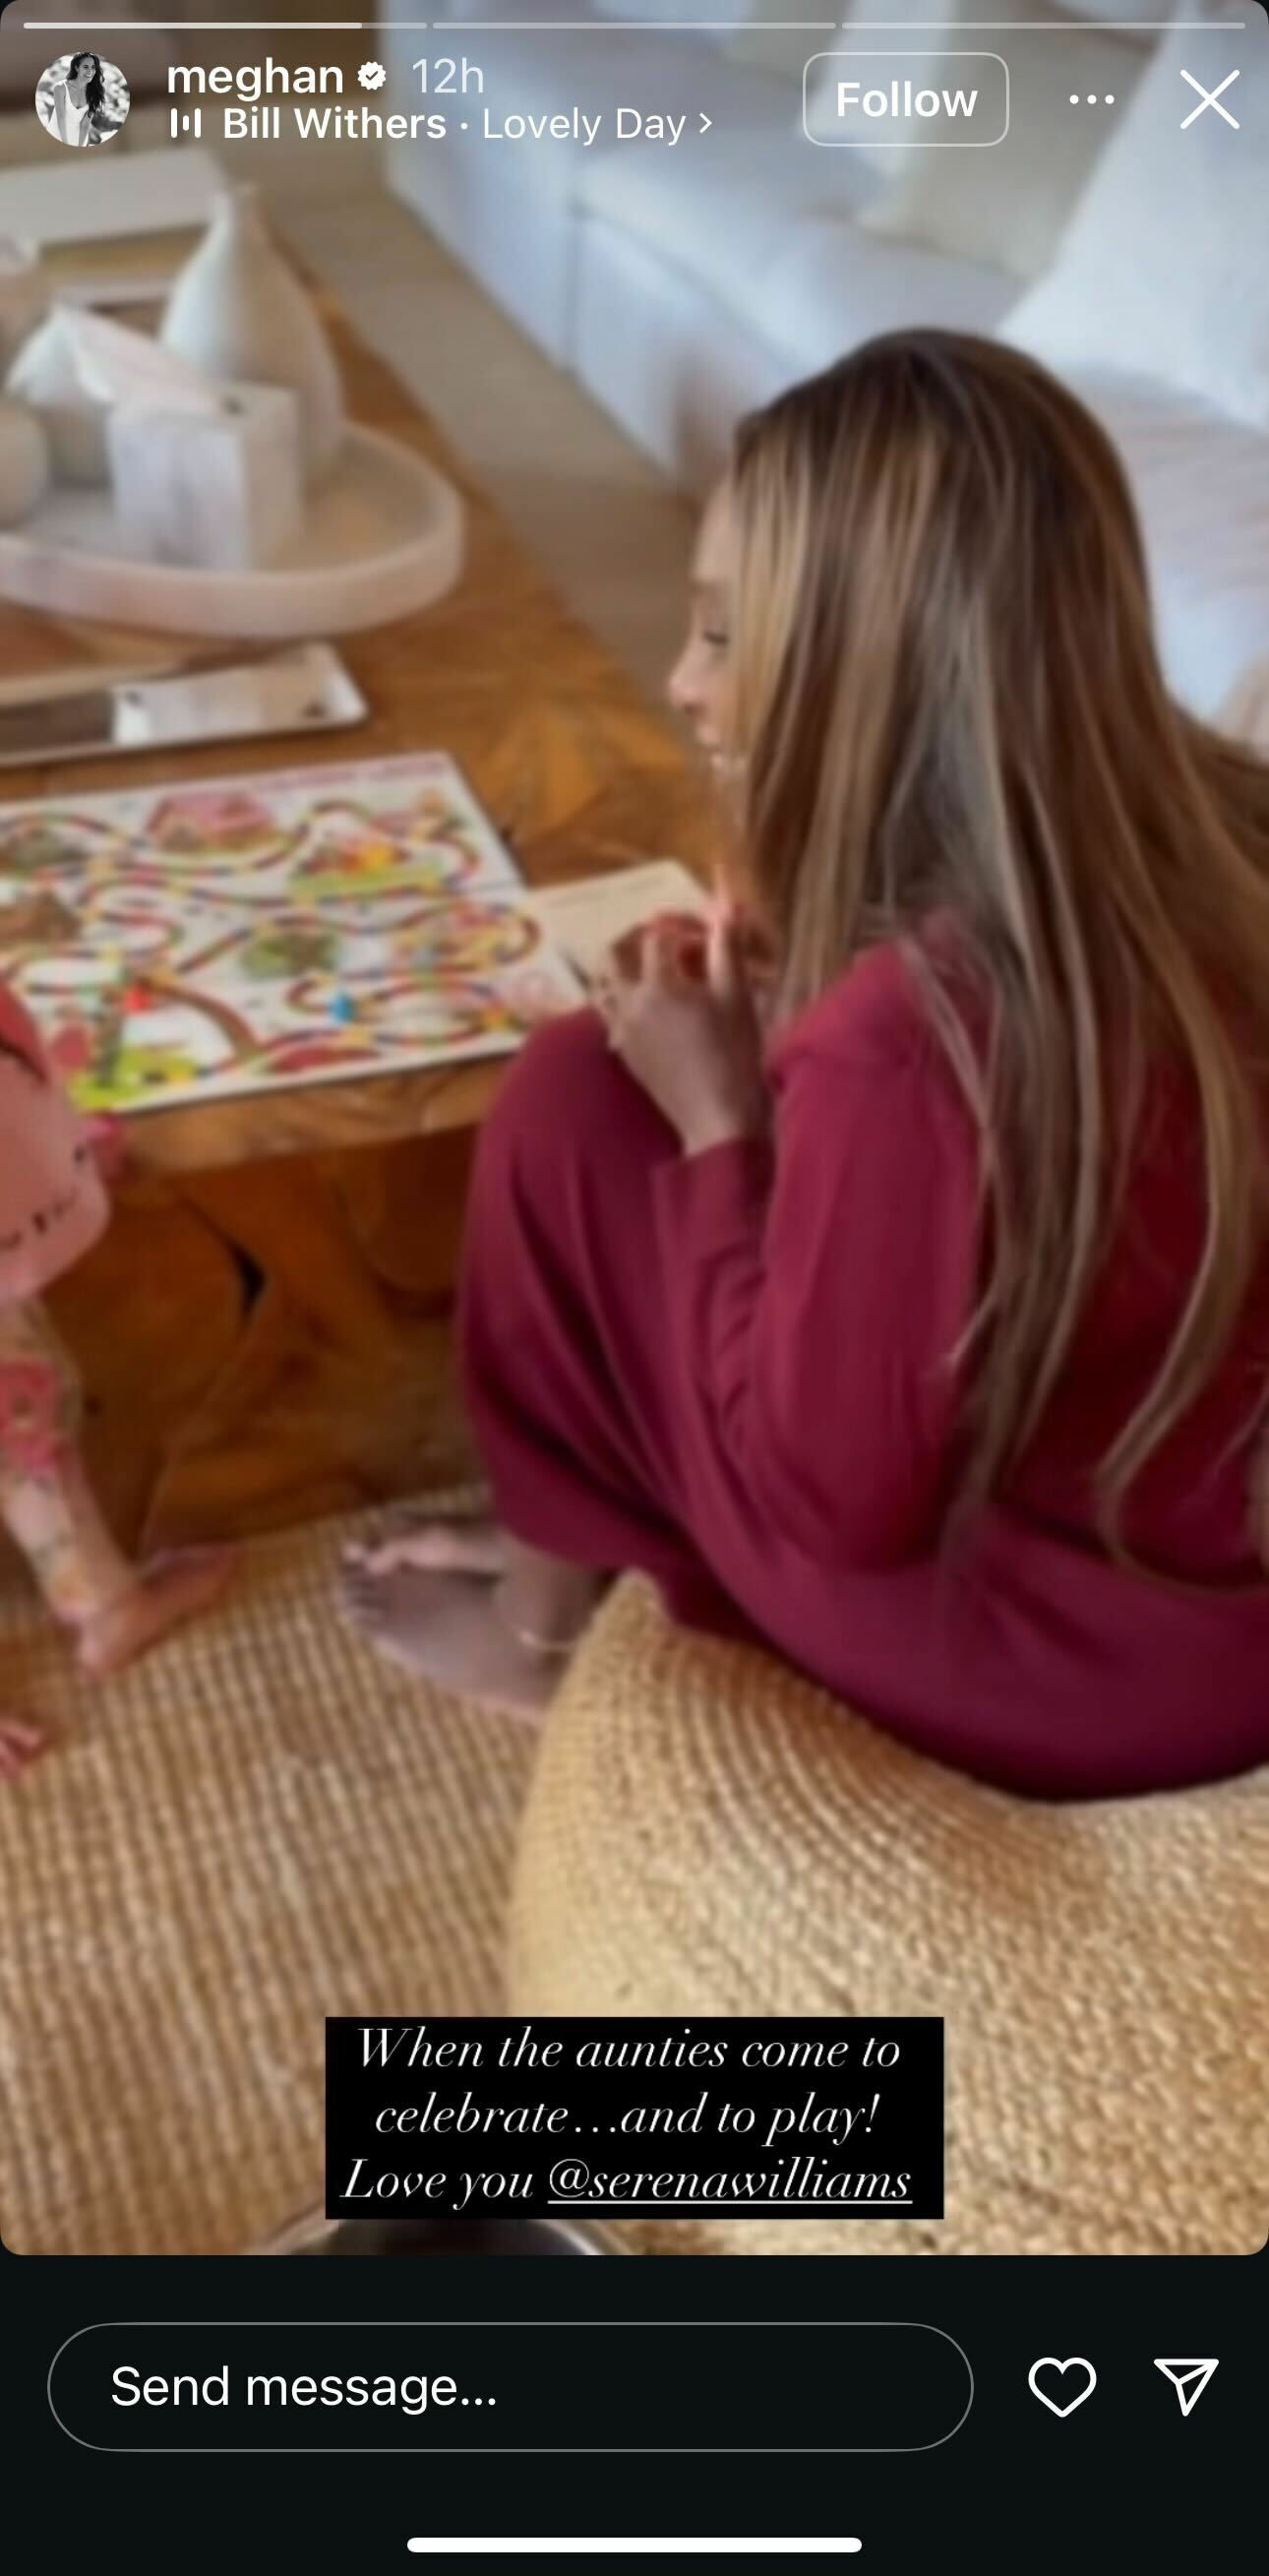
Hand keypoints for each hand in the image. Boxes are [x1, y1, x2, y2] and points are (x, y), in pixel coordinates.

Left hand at [595, 901, 769, 1154]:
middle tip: (664, 938)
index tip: (705, 932)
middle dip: (635, 937)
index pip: (658, 936)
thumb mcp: (737, 995)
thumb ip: (726, 945)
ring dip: (622, 968)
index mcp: (658, 984)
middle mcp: (630, 1003)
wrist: (716, 1117)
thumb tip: (724, 902)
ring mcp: (622, 1030)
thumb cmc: (734, 1053)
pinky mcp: (625, 1053)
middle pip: (613, 954)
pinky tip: (652, 1005)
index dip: (681, 926)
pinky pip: (611, 1014)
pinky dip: (624, 998)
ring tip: (652, 968)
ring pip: (603, 985)